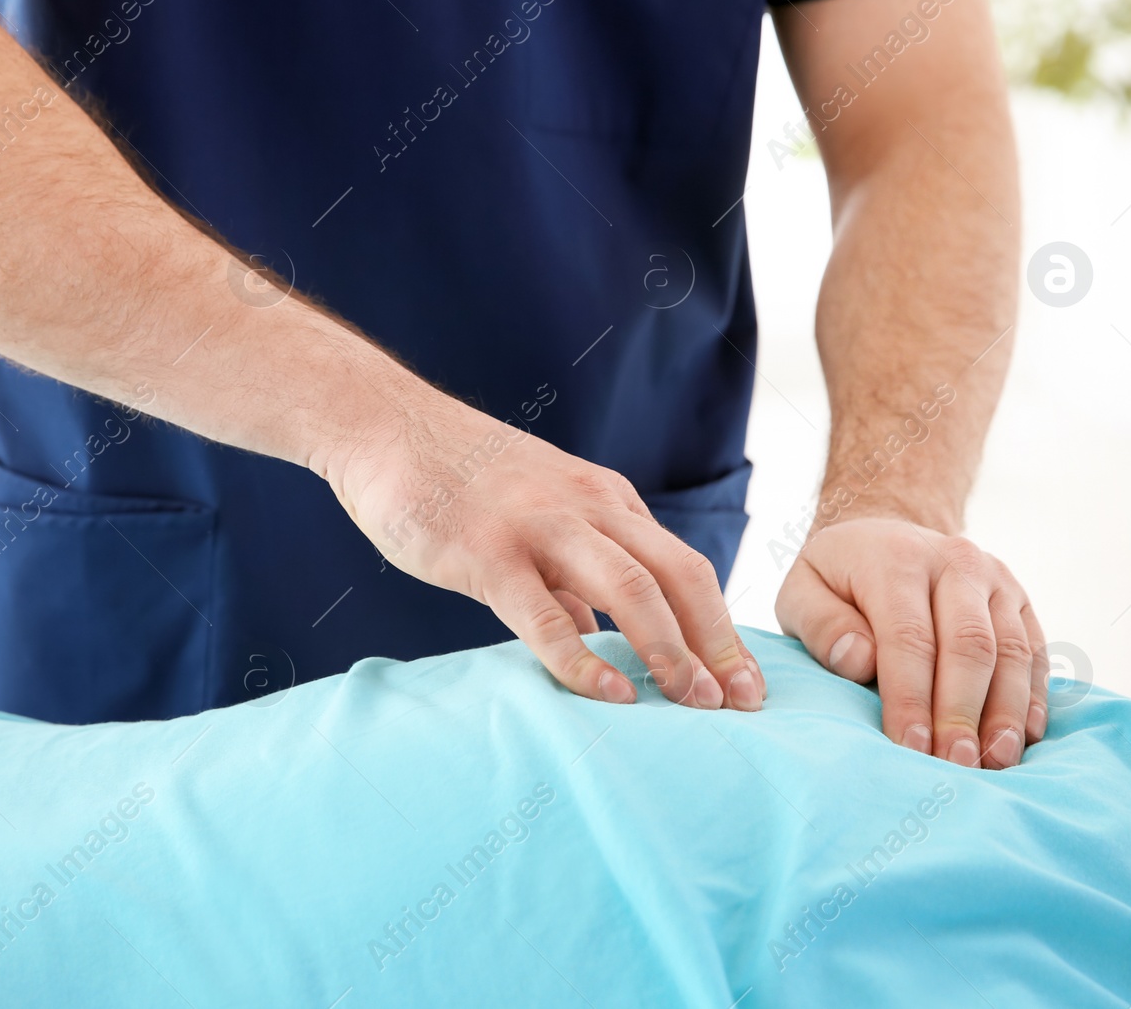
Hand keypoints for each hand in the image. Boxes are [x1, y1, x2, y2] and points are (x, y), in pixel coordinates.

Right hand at [329, 392, 764, 710]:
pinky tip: (611, 696)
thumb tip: (593, 639)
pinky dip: (585, 660)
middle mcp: (588, 507)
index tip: (746, 685)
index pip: (686, 568)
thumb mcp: (536, 514)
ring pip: (631, 589)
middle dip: (718, 644)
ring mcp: (540, 526)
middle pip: (680, 576)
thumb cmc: (457, 478)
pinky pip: (547, 615)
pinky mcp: (487, 553)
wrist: (383, 425)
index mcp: (606, 500)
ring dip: (671, 650)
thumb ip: (569, 576)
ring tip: (693, 705)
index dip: (723, 630)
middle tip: (743, 706)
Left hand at [773, 517, 1046, 768]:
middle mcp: (955, 561)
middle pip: (970, 646)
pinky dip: (1033, 697)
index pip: (909, 637)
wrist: (886, 532)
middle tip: (956, 765)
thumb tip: (860, 662)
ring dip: (1006, 713)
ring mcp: (995, 578)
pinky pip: (1036, 651)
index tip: (909, 747)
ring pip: (1012, 651)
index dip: (911, 697)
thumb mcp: (802, 591)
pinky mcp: (1020, 599)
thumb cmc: (837, 578)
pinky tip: (1024, 737)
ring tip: (995, 763)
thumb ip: (821, 625)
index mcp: (896, 559)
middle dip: (963, 712)